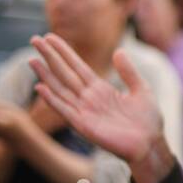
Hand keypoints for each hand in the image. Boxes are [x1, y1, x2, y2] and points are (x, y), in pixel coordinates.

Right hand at [29, 34, 164, 164]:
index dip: (64, 52)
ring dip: (46, 75)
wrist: (151, 144)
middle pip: (65, 73)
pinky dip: (52, 100)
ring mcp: (85, 111)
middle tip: (35, 39)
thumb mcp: (141, 89)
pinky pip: (65, 110)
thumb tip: (118, 51)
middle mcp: (89, 98)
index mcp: (101, 89)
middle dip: (50, 57)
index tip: (50, 37)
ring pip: (60, 89)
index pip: (78, 66)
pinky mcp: (84, 125)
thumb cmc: (148, 121)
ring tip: (32, 60)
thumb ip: (128, 72)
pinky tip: (40, 87)